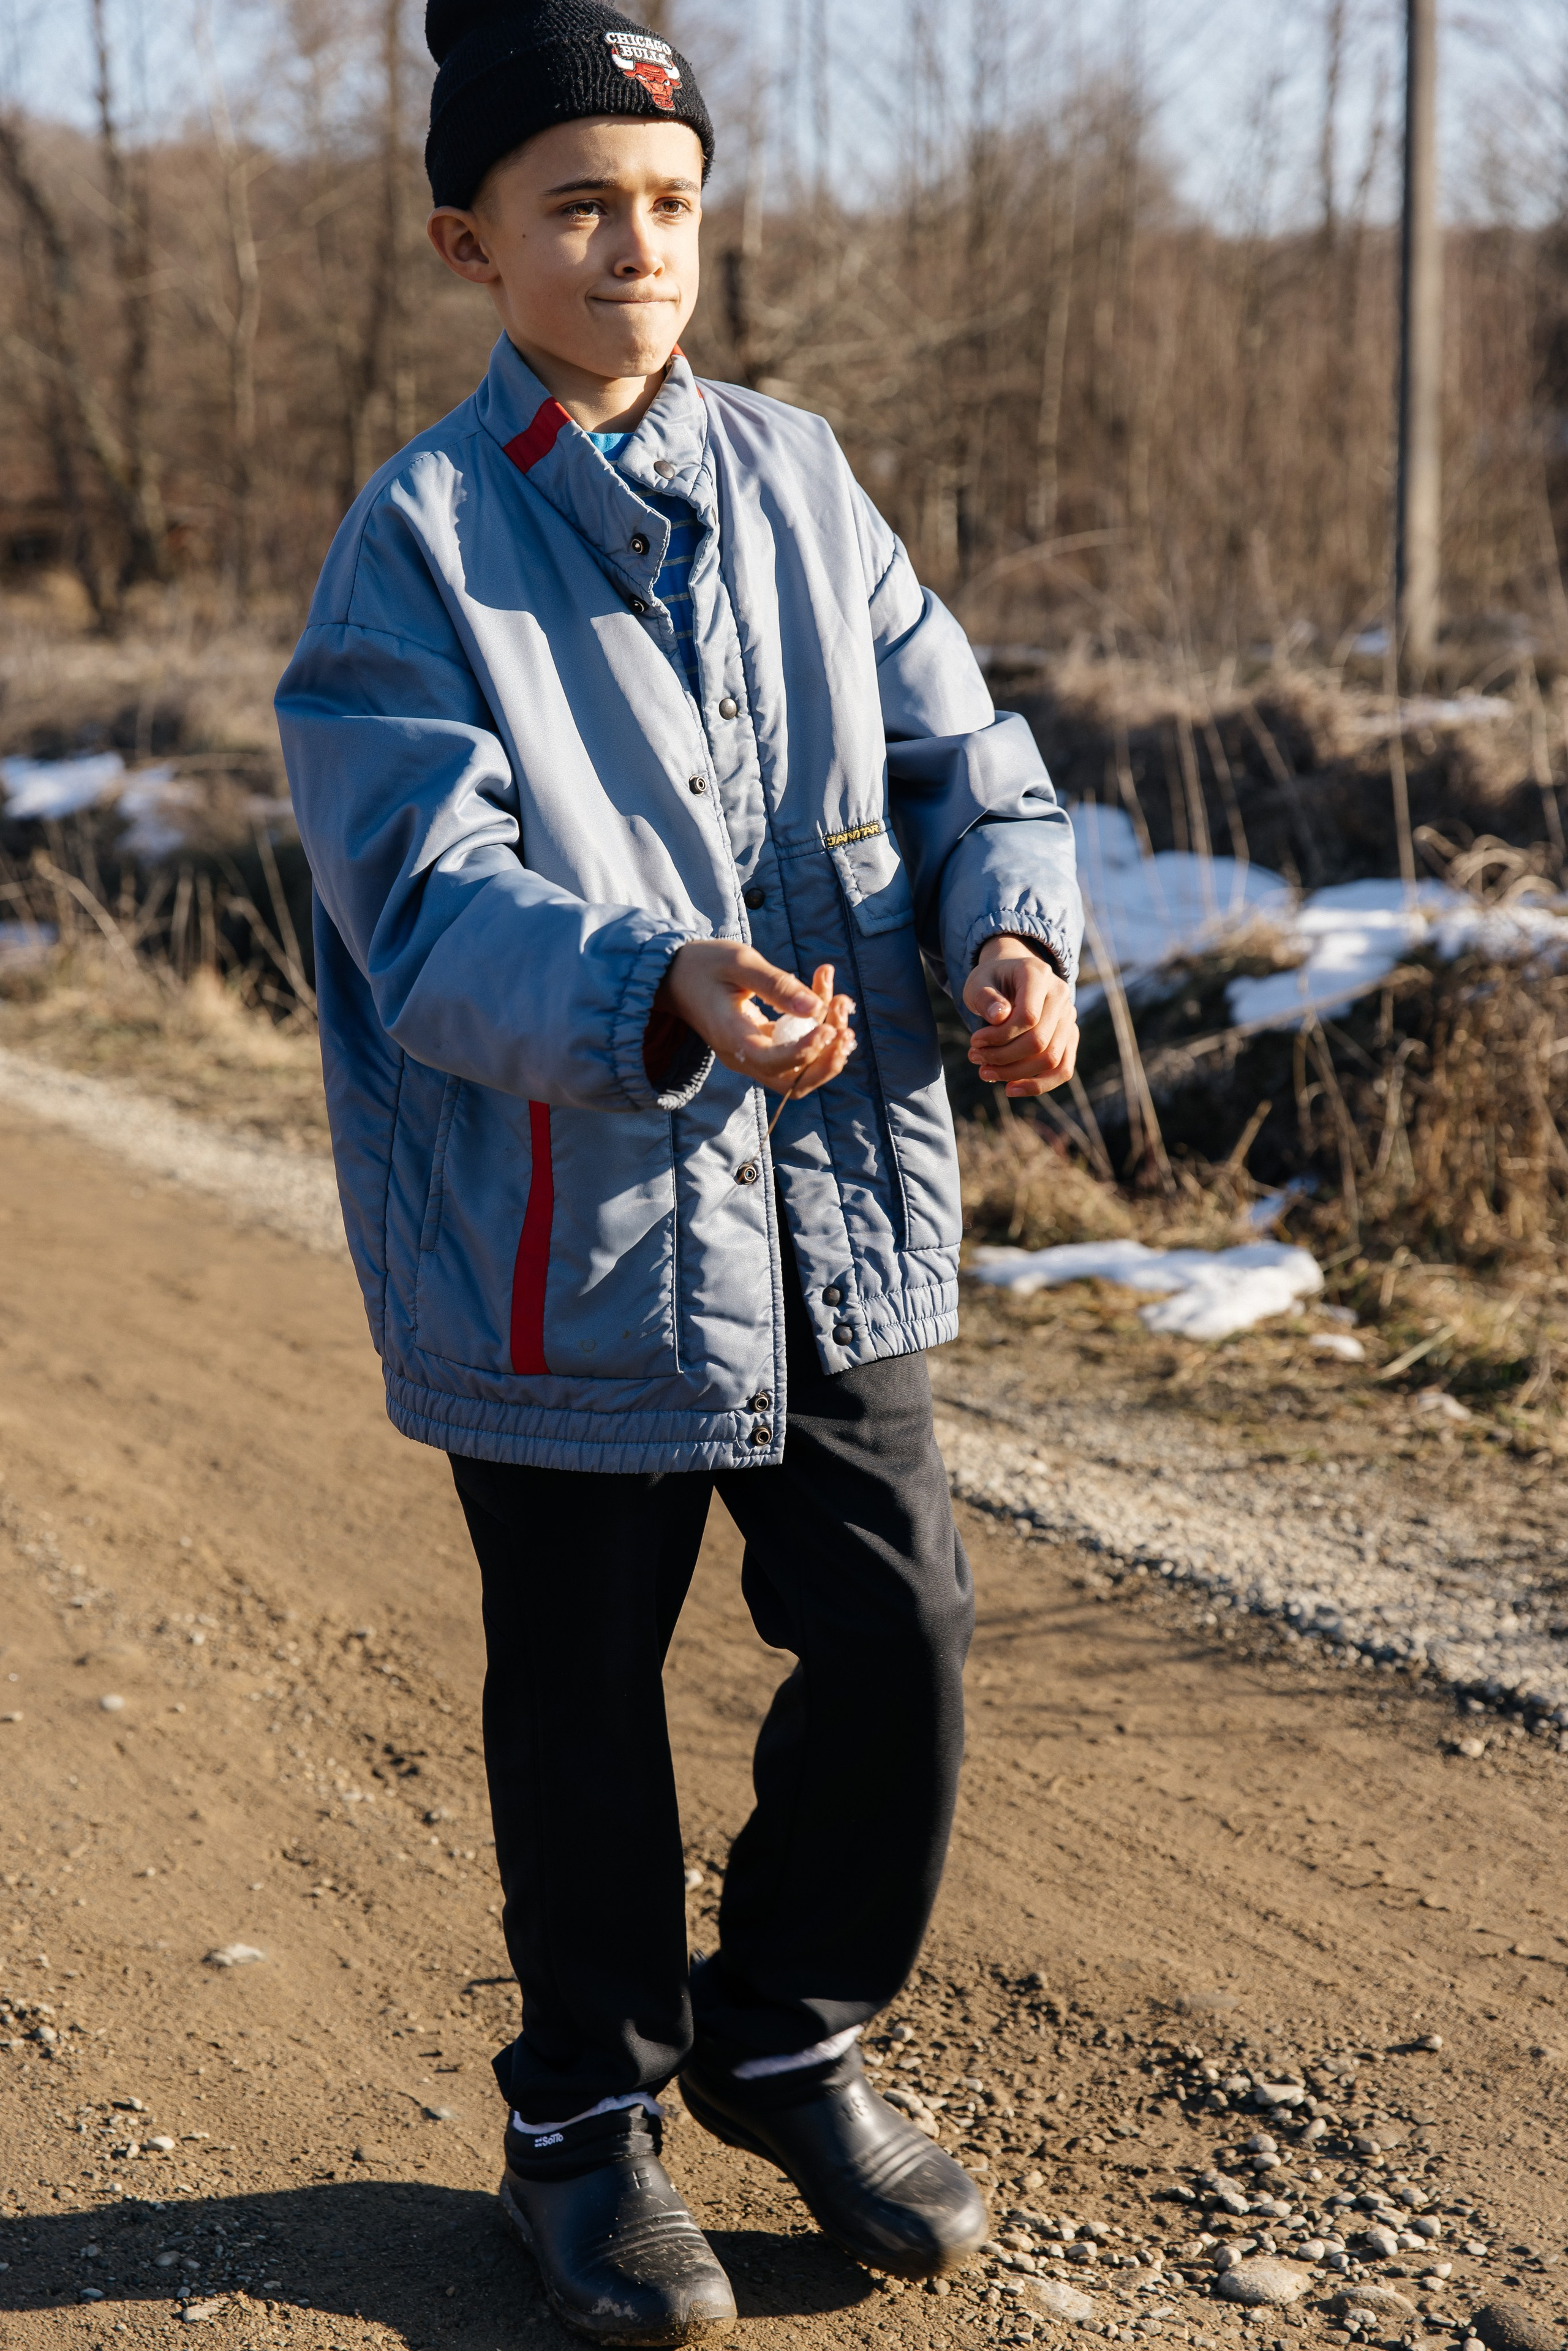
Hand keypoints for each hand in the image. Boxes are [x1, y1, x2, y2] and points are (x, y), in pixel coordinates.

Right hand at [658, 942, 855, 1097]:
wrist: (677, 975)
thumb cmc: (704, 964)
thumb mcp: (740, 962)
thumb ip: (777, 985)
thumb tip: (815, 1007)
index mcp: (731, 1039)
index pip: (774, 1062)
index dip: (807, 1051)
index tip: (830, 1027)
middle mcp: (743, 1057)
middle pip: (794, 1082)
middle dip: (827, 1059)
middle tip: (846, 1025)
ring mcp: (753, 1056)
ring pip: (801, 1071)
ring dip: (829, 1046)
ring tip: (842, 1002)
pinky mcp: (763, 1047)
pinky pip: (797, 1050)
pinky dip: (819, 1029)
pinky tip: (829, 995)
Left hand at [962, 934, 1077, 1095]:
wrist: (1009, 977)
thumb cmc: (991, 981)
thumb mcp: (978, 982)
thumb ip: (985, 997)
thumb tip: (999, 1017)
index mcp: (1038, 975)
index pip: (1028, 1016)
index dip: (1000, 1036)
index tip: (974, 1041)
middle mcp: (1060, 995)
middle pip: (1040, 1041)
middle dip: (1003, 1057)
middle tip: (975, 1058)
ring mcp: (1069, 1017)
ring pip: (1052, 1060)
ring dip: (1015, 1073)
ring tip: (985, 1072)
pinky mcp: (1069, 1036)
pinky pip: (1063, 1069)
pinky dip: (1038, 1085)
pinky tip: (1010, 1089)